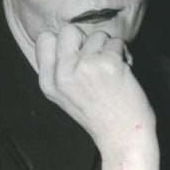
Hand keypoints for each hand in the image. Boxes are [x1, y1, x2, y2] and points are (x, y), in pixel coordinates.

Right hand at [35, 25, 156, 158]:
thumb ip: (62, 69)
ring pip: (98, 35)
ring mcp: (85, 67)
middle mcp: (62, 74)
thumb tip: (71, 36)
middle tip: (97, 63)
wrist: (122, 138)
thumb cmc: (99, 116)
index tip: (78, 58)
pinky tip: (124, 75)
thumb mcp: (66, 96)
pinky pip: (118, 42)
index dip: (65, 44)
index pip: (45, 39)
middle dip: (87, 41)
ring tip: (112, 73)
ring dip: (109, 50)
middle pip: (69, 31)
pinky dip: (125, 55)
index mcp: (48, 82)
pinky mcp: (108, 64)